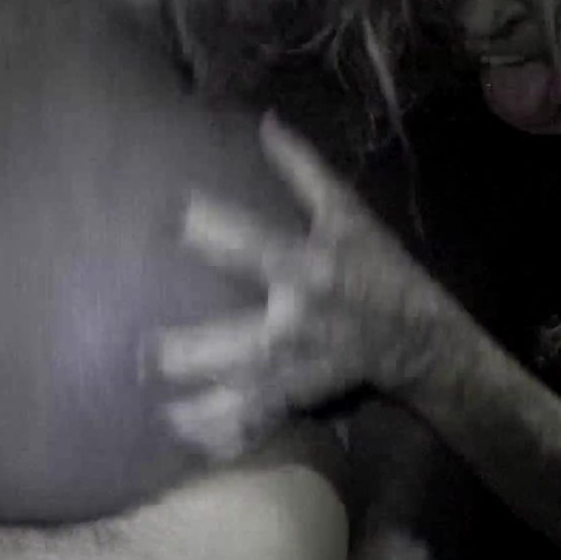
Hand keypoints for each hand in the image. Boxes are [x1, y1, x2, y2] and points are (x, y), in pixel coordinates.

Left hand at [155, 114, 464, 459]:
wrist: (420, 338)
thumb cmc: (377, 268)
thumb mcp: (348, 213)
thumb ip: (303, 169)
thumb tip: (265, 121)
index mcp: (305, 267)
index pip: (248, 244)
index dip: (204, 229)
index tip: (167, 219)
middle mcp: (294, 322)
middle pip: (233, 340)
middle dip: (185, 350)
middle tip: (140, 353)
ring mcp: (295, 369)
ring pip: (237, 393)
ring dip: (194, 406)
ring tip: (155, 411)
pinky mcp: (297, 398)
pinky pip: (254, 421)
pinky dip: (222, 433)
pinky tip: (185, 438)